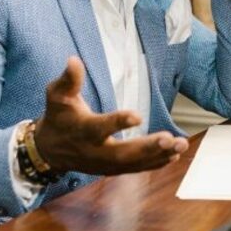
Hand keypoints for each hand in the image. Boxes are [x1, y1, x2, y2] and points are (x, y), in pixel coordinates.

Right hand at [33, 57, 188, 174]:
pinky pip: (136, 169)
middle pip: (123, 153)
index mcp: (83, 130)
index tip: (138, 115)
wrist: (49, 151)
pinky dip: (156, 163)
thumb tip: (74, 60)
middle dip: (148, 147)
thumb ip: (68, 80)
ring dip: (159, 155)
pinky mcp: (113, 170)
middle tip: (170, 139)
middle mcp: (95, 151)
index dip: (117, 122)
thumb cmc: (57, 117)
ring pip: (134, 163)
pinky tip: (175, 155)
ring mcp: (105, 164)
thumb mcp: (57, 96)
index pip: (100, 128)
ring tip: (181, 145)